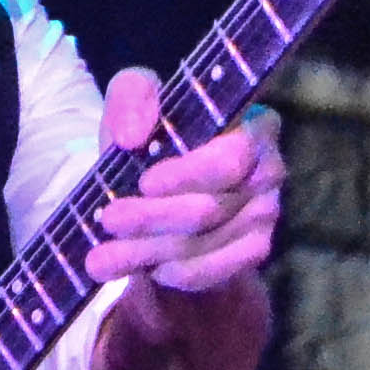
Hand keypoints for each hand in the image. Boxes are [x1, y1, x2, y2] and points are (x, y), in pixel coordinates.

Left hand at [83, 67, 283, 293]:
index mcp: (253, 124)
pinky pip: (211, 271)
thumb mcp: (134, 101)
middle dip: (154, 217)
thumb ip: (132, 98)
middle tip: (108, 220)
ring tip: (101, 258)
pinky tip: (142, 269)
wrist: (158, 187)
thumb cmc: (154, 137)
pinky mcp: (253, 251)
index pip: (233, 156)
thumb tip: (132, 135)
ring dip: (148, 251)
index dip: (189, 174)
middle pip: (211, 207)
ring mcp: (265, 214)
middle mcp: (268, 170)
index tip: (144, 182)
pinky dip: (172, 271)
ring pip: (202, 243)